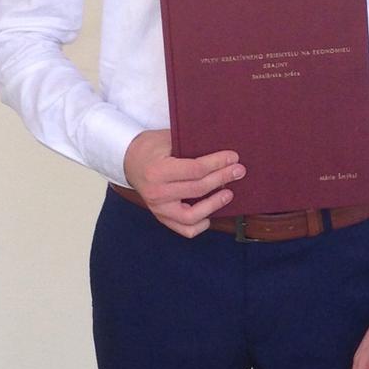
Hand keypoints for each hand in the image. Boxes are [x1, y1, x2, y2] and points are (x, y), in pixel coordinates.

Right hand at [123, 129, 245, 238]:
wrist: (130, 161)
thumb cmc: (151, 148)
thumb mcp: (167, 138)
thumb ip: (191, 144)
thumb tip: (222, 151)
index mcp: (158, 171)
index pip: (195, 169)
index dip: (218, 163)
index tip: (233, 157)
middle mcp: (157, 193)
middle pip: (198, 189)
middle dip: (222, 178)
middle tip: (239, 171)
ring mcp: (159, 208)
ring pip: (192, 216)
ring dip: (214, 205)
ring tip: (229, 193)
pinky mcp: (162, 217)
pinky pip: (185, 229)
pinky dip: (200, 224)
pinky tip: (211, 213)